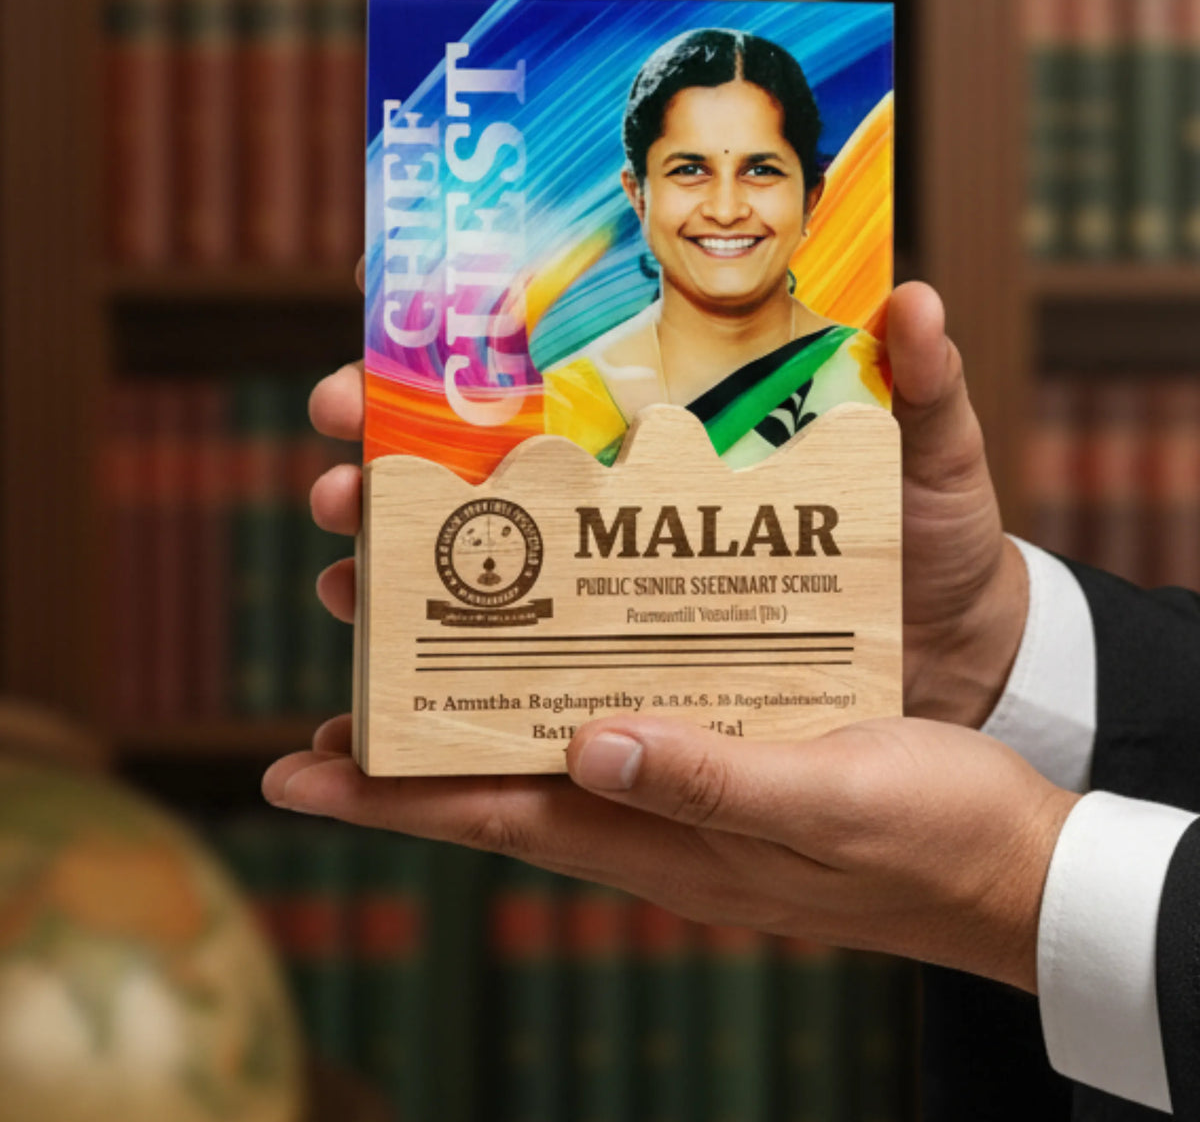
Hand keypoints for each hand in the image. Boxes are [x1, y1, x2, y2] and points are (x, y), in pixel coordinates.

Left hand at [263, 709, 1076, 992]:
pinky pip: (627, 723)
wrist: (1016, 864)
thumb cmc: (931, 840)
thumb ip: (713, 782)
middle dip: (412, 746)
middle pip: (503, 782)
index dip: (388, 796)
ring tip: (421, 650)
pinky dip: (577, 687)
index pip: (494, 818)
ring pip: (555, 751)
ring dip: (484, 706)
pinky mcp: (735, 758)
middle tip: (336, 683)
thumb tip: (589, 747)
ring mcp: (692, 794)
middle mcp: (657, 821)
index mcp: (664, 843)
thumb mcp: (827, 803)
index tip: (289, 770)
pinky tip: (575, 642)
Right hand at [307, 279, 1028, 726]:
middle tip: (332, 489)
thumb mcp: (937, 462)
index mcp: (687, 433)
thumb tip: (912, 294)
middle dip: (391, 479)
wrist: (971, 662)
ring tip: (344, 585)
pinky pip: (543, 673)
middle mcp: (642, 504)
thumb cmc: (945, 547)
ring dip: (405, 579)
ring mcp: (641, 589)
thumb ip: (925, 385)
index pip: (545, 392)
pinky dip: (467, 680)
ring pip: (494, 577)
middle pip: (488, 481)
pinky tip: (403, 694)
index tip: (366, 371)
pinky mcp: (655, 671)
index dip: (447, 380)